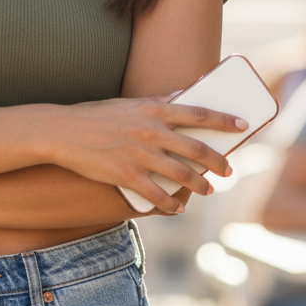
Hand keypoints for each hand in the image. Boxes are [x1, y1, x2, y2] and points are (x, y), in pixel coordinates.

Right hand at [37, 97, 243, 213]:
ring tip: (208, 190)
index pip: (198, 113)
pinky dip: (170, 203)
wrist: (62, 132)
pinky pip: (156, 194)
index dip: (224, 120)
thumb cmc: (95, 116)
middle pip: (196, 148)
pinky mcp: (126, 176)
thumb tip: (182, 96)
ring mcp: (139, 155)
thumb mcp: (127, 103)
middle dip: (218, 161)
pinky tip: (177, 208)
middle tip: (229, 170)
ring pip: (181, 174)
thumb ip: (156, 103)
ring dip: (199, 185)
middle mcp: (150, 131)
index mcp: (152, 109)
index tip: (243, 126)